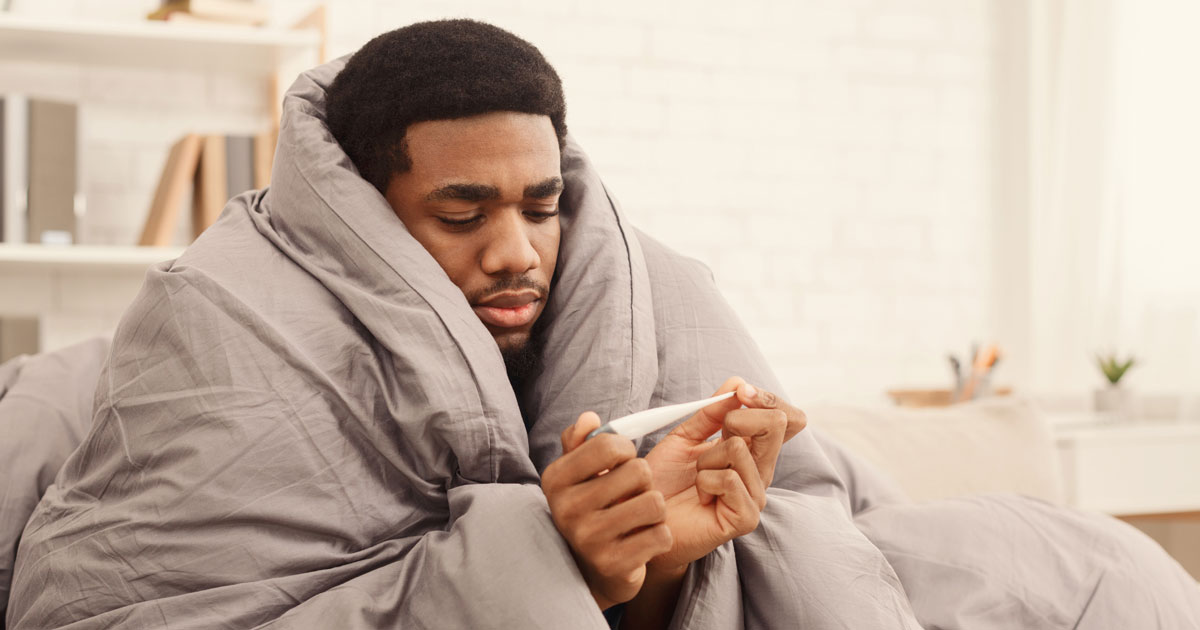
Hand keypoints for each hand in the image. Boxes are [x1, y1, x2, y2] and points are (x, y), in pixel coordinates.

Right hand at [541, 412, 674, 609]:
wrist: (590, 570)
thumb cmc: (590, 508)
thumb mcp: (578, 473)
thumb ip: (581, 441)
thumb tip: (589, 419)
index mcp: (556, 479)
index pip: (608, 444)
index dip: (626, 450)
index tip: (621, 462)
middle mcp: (567, 509)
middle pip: (639, 471)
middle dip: (644, 482)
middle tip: (630, 495)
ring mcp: (589, 538)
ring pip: (654, 503)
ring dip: (655, 509)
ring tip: (638, 516)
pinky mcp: (613, 564)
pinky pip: (661, 535)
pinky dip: (660, 535)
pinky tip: (642, 539)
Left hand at [643, 377, 806, 571]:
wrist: (646, 516)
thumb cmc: (666, 480)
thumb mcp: (686, 435)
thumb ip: (712, 411)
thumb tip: (738, 383)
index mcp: (754, 449)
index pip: (787, 417)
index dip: (769, 398)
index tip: (741, 392)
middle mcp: (761, 471)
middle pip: (777, 424)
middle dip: (737, 417)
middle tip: (715, 437)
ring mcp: (757, 495)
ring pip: (740, 449)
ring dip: (706, 458)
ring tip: (697, 478)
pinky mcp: (746, 517)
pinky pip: (730, 479)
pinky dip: (706, 481)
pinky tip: (701, 496)